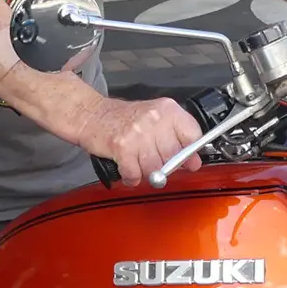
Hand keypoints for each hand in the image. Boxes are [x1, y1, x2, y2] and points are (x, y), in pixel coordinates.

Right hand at [77, 95, 203, 186]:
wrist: (92, 115)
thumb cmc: (124, 120)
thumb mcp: (156, 122)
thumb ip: (178, 139)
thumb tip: (194, 162)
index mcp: (167, 110)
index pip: (193, 135)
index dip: (190, 152)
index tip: (185, 158)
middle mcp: (154, 118)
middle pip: (174, 157)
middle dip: (164, 165)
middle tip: (153, 159)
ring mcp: (138, 132)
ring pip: (155, 169)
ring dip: (146, 172)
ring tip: (138, 161)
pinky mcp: (122, 147)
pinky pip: (135, 174)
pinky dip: (131, 177)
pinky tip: (128, 167)